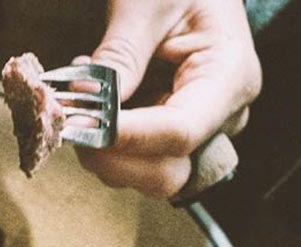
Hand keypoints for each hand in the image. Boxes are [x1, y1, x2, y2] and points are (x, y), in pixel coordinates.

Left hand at [82, 0, 260, 198]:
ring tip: (81, 100)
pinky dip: (111, 144)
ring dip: (108, 153)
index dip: (129, 136)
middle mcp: (224, 118)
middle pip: (171, 172)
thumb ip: (122, 53)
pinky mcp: (180, 134)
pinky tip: (94, 106)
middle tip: (70, 122)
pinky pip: (145, 159)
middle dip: (115, 158)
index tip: (81, 123)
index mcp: (230, 78)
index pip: (181, 130)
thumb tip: (89, 98)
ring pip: (154, 175)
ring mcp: (205, 132)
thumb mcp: (145, 1)